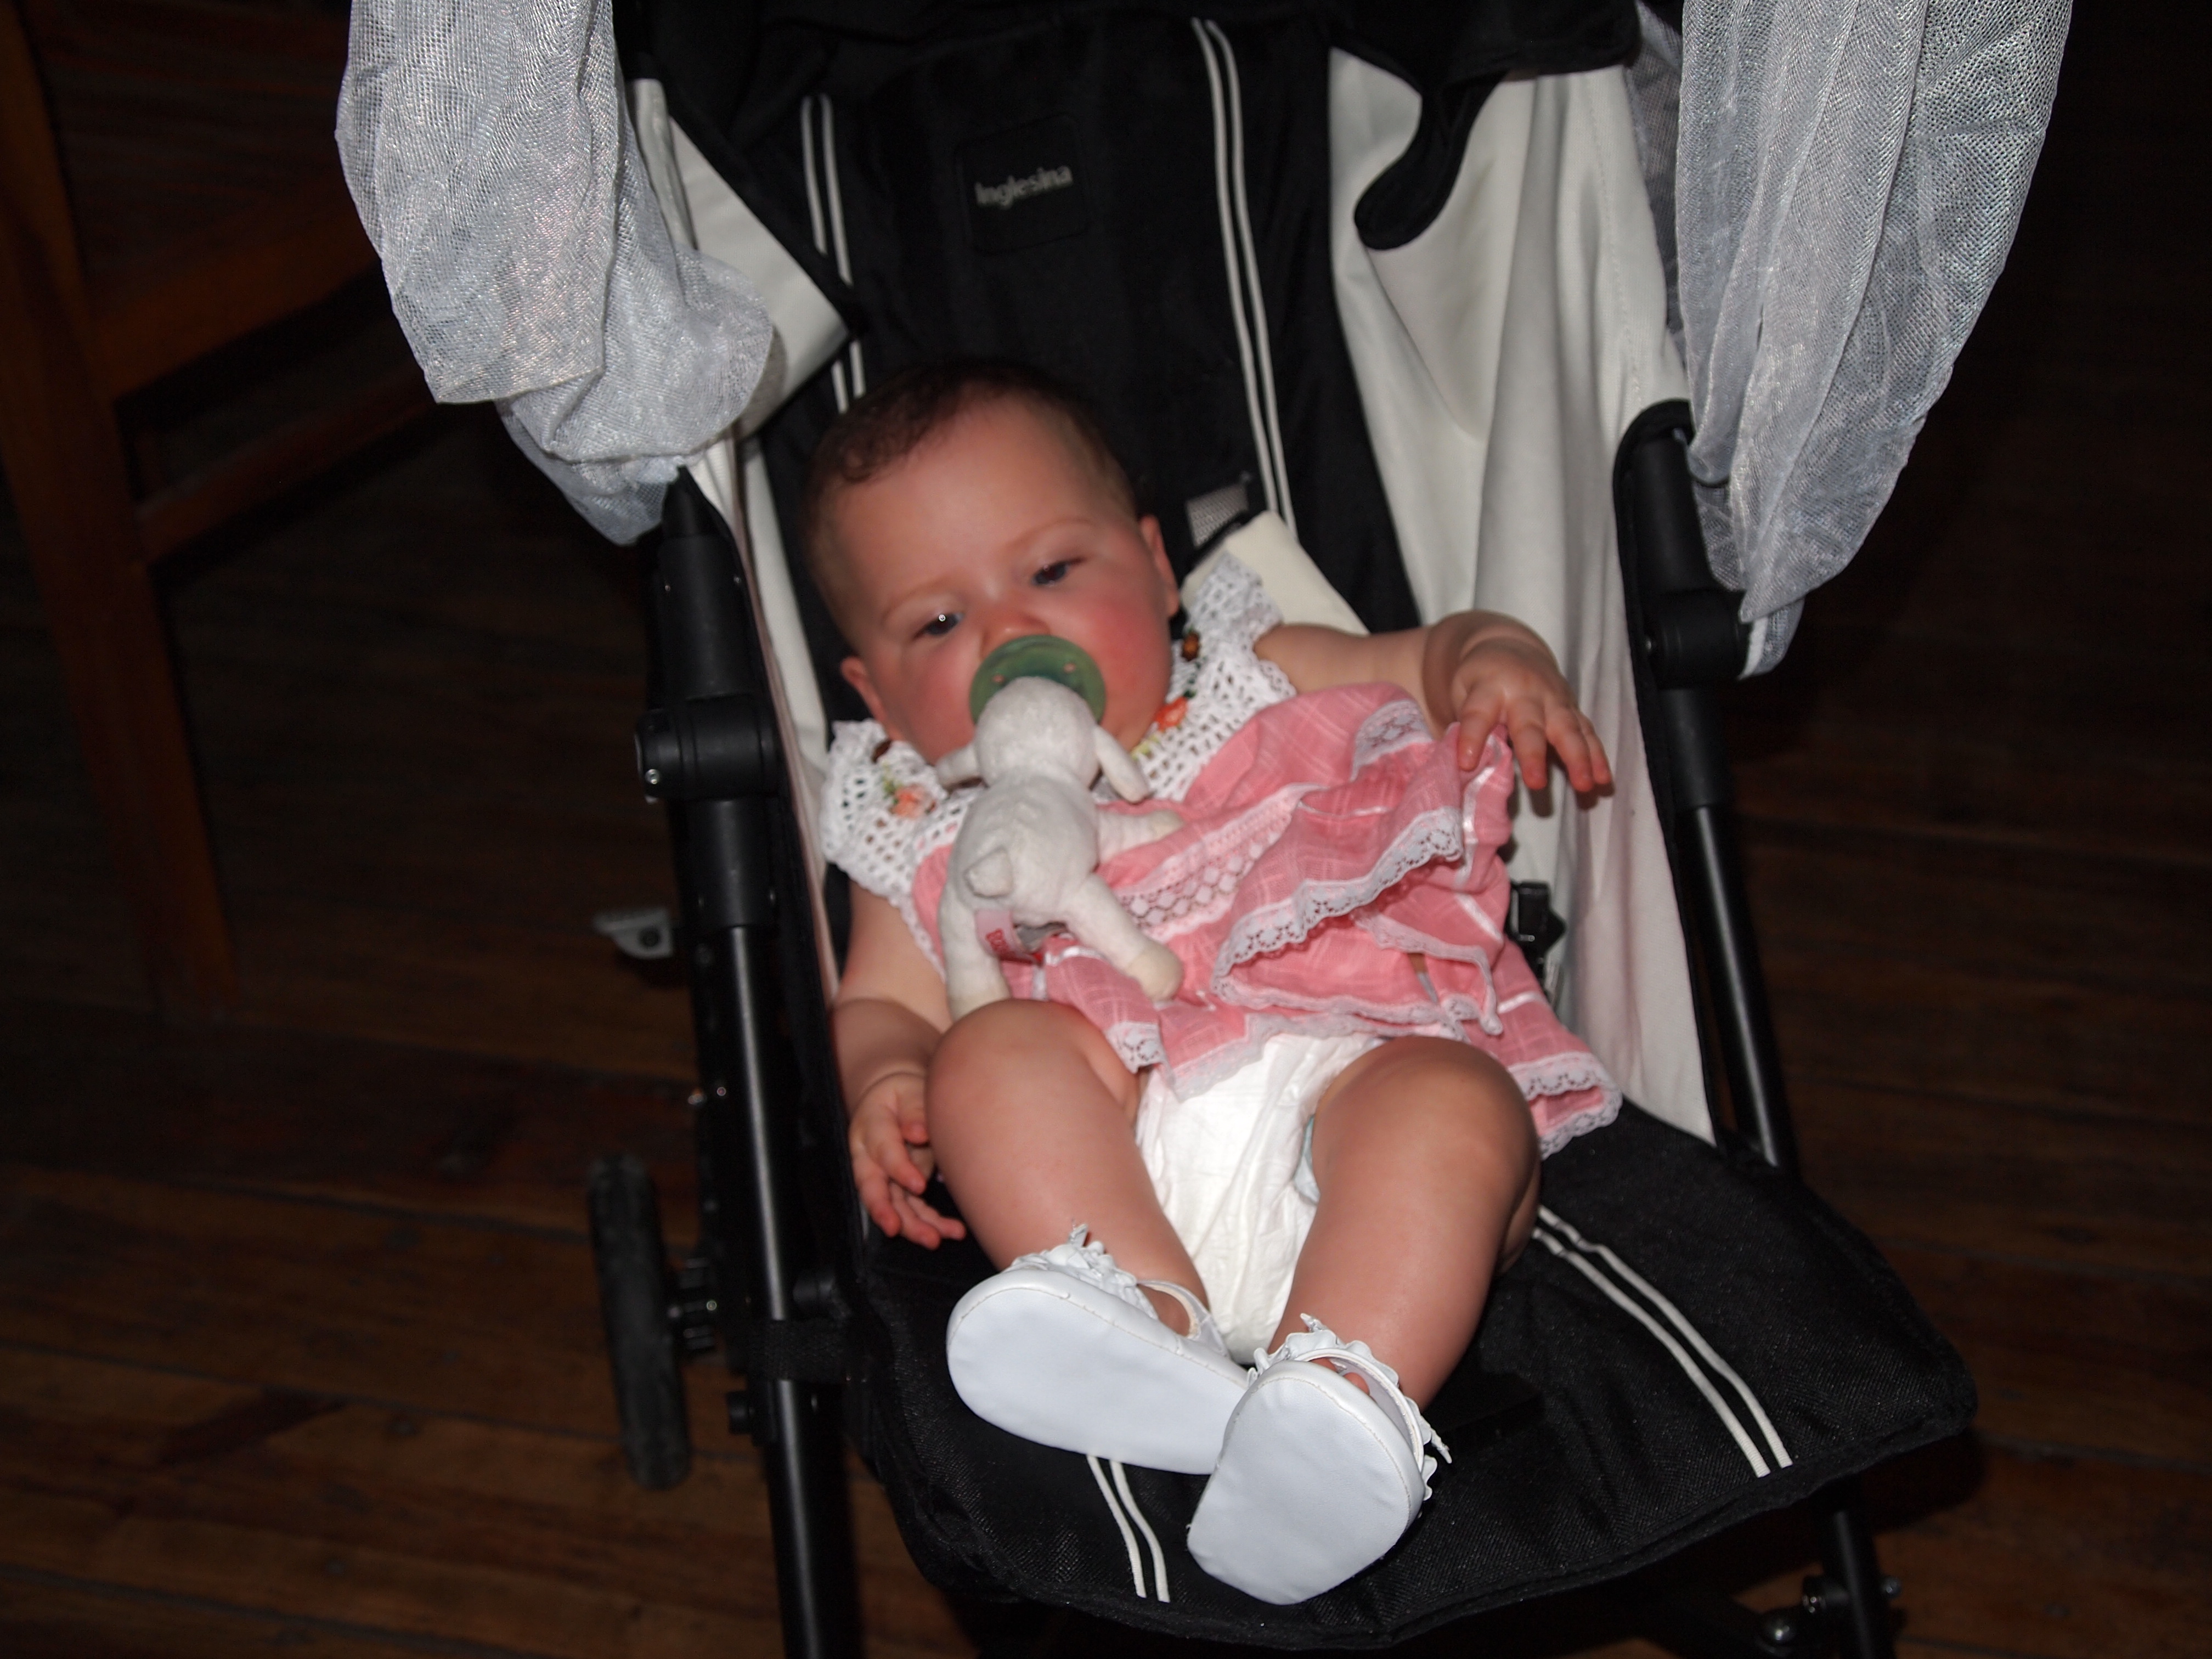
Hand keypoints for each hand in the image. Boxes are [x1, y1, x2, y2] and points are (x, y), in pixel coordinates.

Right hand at [848, 1068, 966, 1246]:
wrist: (898, 1100)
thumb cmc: (905, 1094)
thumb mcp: (910, 1091)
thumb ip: (914, 1110)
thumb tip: (918, 1133)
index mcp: (871, 1127)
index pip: (882, 1151)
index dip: (899, 1169)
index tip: (919, 1184)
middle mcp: (870, 1156)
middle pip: (872, 1187)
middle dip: (883, 1210)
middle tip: (896, 1229)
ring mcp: (883, 1175)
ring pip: (892, 1205)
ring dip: (911, 1226)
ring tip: (935, 1240)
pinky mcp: (898, 1188)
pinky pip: (911, 1210)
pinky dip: (929, 1223)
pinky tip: (951, 1232)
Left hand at [1433, 624, 1612, 792]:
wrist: (1508, 650)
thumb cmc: (1478, 683)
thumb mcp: (1460, 696)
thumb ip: (1460, 729)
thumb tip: (1456, 772)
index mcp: (1489, 688)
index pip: (1478, 714)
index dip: (1471, 737)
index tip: (1465, 763)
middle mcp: (1524, 692)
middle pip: (1529, 723)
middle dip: (1534, 753)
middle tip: (1536, 783)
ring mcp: (1552, 700)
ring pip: (1568, 728)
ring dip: (1578, 757)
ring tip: (1584, 785)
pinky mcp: (1571, 710)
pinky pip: (1587, 733)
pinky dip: (1597, 756)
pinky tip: (1603, 780)